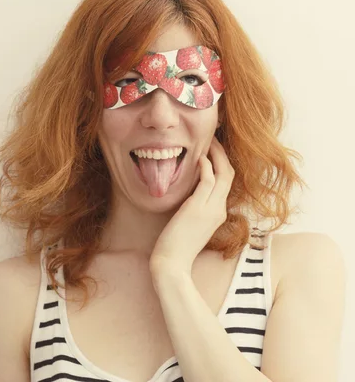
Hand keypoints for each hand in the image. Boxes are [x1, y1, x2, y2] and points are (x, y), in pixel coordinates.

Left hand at [149, 136, 234, 277]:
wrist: (172, 264)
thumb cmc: (176, 244)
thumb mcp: (190, 220)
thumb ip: (195, 203)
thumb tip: (190, 186)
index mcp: (218, 212)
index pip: (227, 181)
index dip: (222, 162)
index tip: (213, 148)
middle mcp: (219, 209)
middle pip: (230, 174)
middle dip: (223, 153)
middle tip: (213, 139)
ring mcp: (211, 209)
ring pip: (224, 174)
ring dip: (217, 154)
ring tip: (208, 141)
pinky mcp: (198, 208)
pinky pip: (208, 180)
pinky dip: (207, 165)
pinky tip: (199, 157)